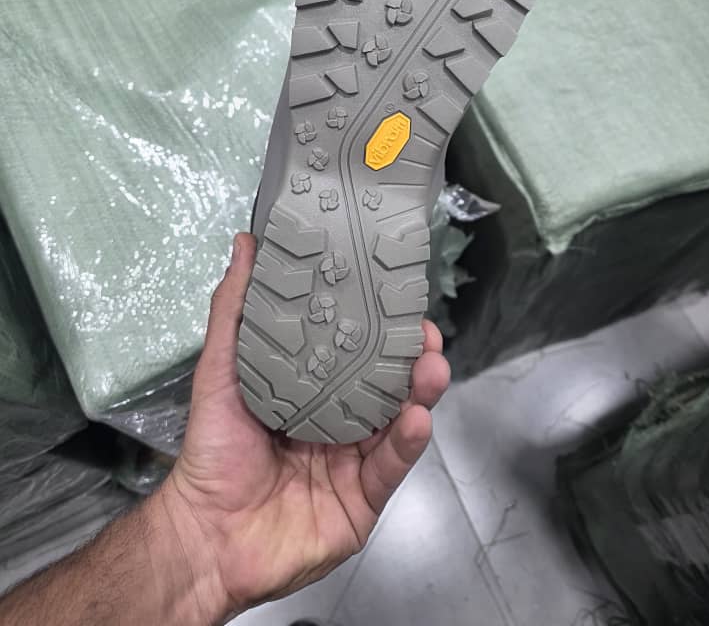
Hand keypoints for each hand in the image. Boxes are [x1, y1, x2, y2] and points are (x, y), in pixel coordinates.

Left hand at [159, 233, 450, 621]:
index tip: (398, 300)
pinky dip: (406, 443)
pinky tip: (415, 418)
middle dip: (411, 359)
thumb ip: (235, 309)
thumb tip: (244, 243)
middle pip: (386, 386)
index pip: (356, 355)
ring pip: (397, 422)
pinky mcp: (363, 501)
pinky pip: (390, 468)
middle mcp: (338, 425)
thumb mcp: (221, 370)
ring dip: (420, 394)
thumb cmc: (213, 450)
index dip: (380, 328)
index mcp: (311, 394)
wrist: (206, 535)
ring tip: (432, 369)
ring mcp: (354, 463)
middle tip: (425, 335)